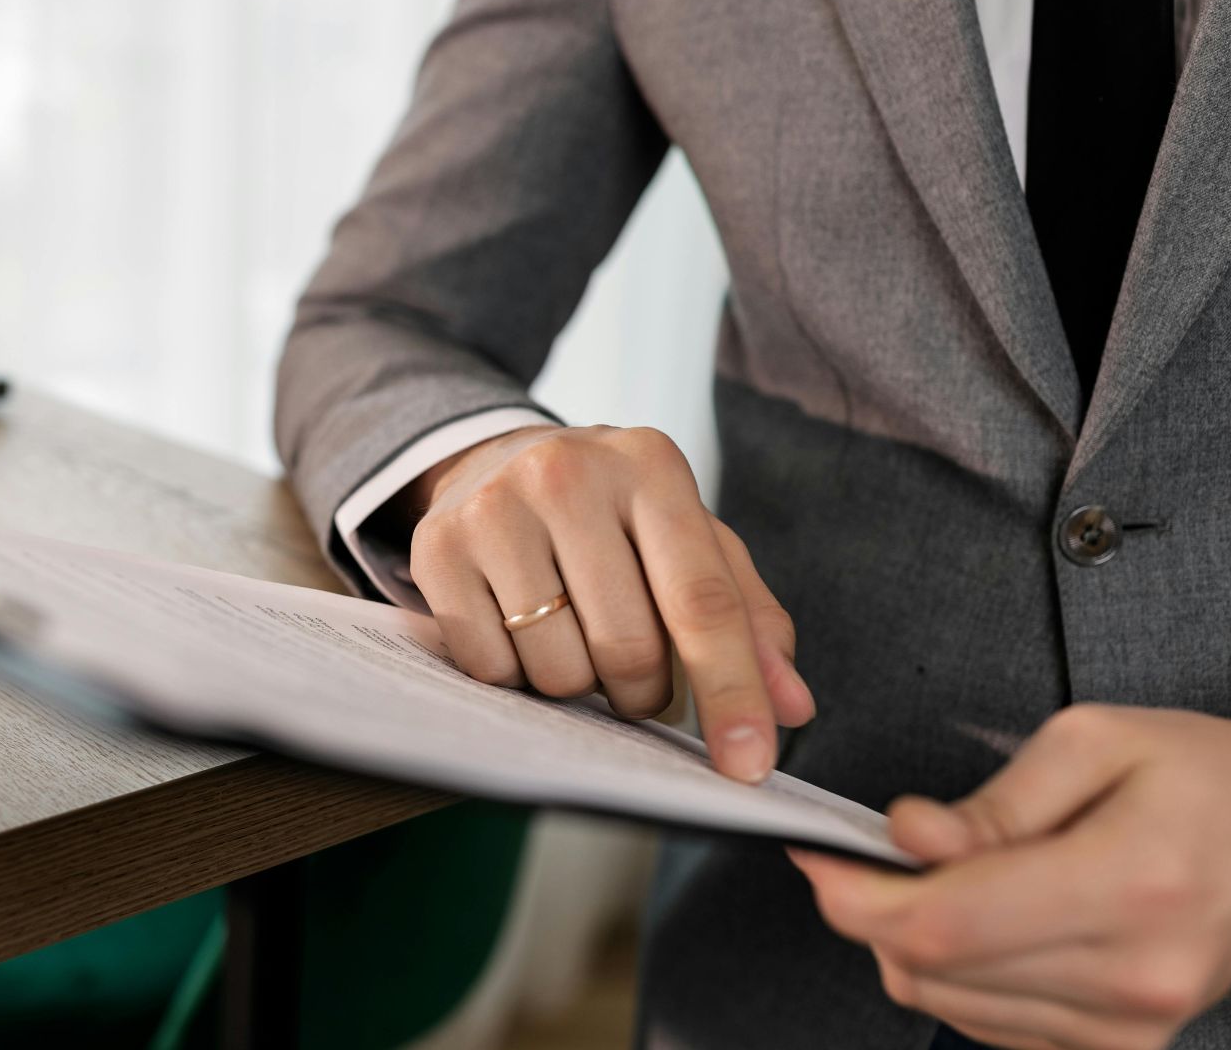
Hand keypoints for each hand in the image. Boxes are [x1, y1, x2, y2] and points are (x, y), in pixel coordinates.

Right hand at [402, 424, 814, 781]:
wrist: (498, 463)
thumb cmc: (615, 519)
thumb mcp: (692, 544)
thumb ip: (750, 620)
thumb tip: (792, 707)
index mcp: (651, 467)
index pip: (702, 601)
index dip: (732, 692)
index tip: (749, 767)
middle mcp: (568, 474)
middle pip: (627, 649)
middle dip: (643, 694)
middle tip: (636, 681)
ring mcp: (494, 507)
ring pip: (558, 669)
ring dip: (578, 687)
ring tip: (573, 640)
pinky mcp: (438, 547)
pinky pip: (491, 668)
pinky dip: (515, 677)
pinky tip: (519, 632)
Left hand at [791, 705, 1230, 1049]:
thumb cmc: (1202, 779)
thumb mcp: (1093, 740)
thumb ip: (990, 802)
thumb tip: (907, 837)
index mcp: (1131, 883)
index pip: (948, 923)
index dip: (858, 896)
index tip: (819, 858)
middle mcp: (1134, 973)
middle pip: (933, 970)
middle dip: (874, 909)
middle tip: (869, 855)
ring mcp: (1128, 1025)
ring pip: (945, 1003)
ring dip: (913, 942)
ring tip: (948, 876)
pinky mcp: (1114, 1047)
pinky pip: (984, 1021)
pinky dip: (956, 971)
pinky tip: (984, 918)